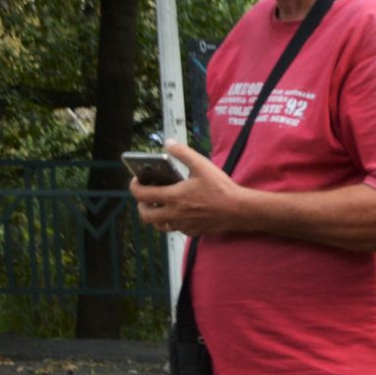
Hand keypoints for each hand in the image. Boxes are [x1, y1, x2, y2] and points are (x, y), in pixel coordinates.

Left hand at [130, 142, 245, 237]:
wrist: (240, 210)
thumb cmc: (222, 188)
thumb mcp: (202, 165)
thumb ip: (183, 152)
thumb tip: (168, 143)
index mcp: (174, 197)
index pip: (141, 195)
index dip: (134, 186)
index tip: (138, 180)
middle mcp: (175, 213)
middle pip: (145, 215)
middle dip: (141, 205)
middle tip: (148, 196)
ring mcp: (183, 224)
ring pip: (158, 225)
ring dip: (156, 215)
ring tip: (161, 206)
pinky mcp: (193, 231)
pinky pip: (175, 229)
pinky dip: (173, 221)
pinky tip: (181, 212)